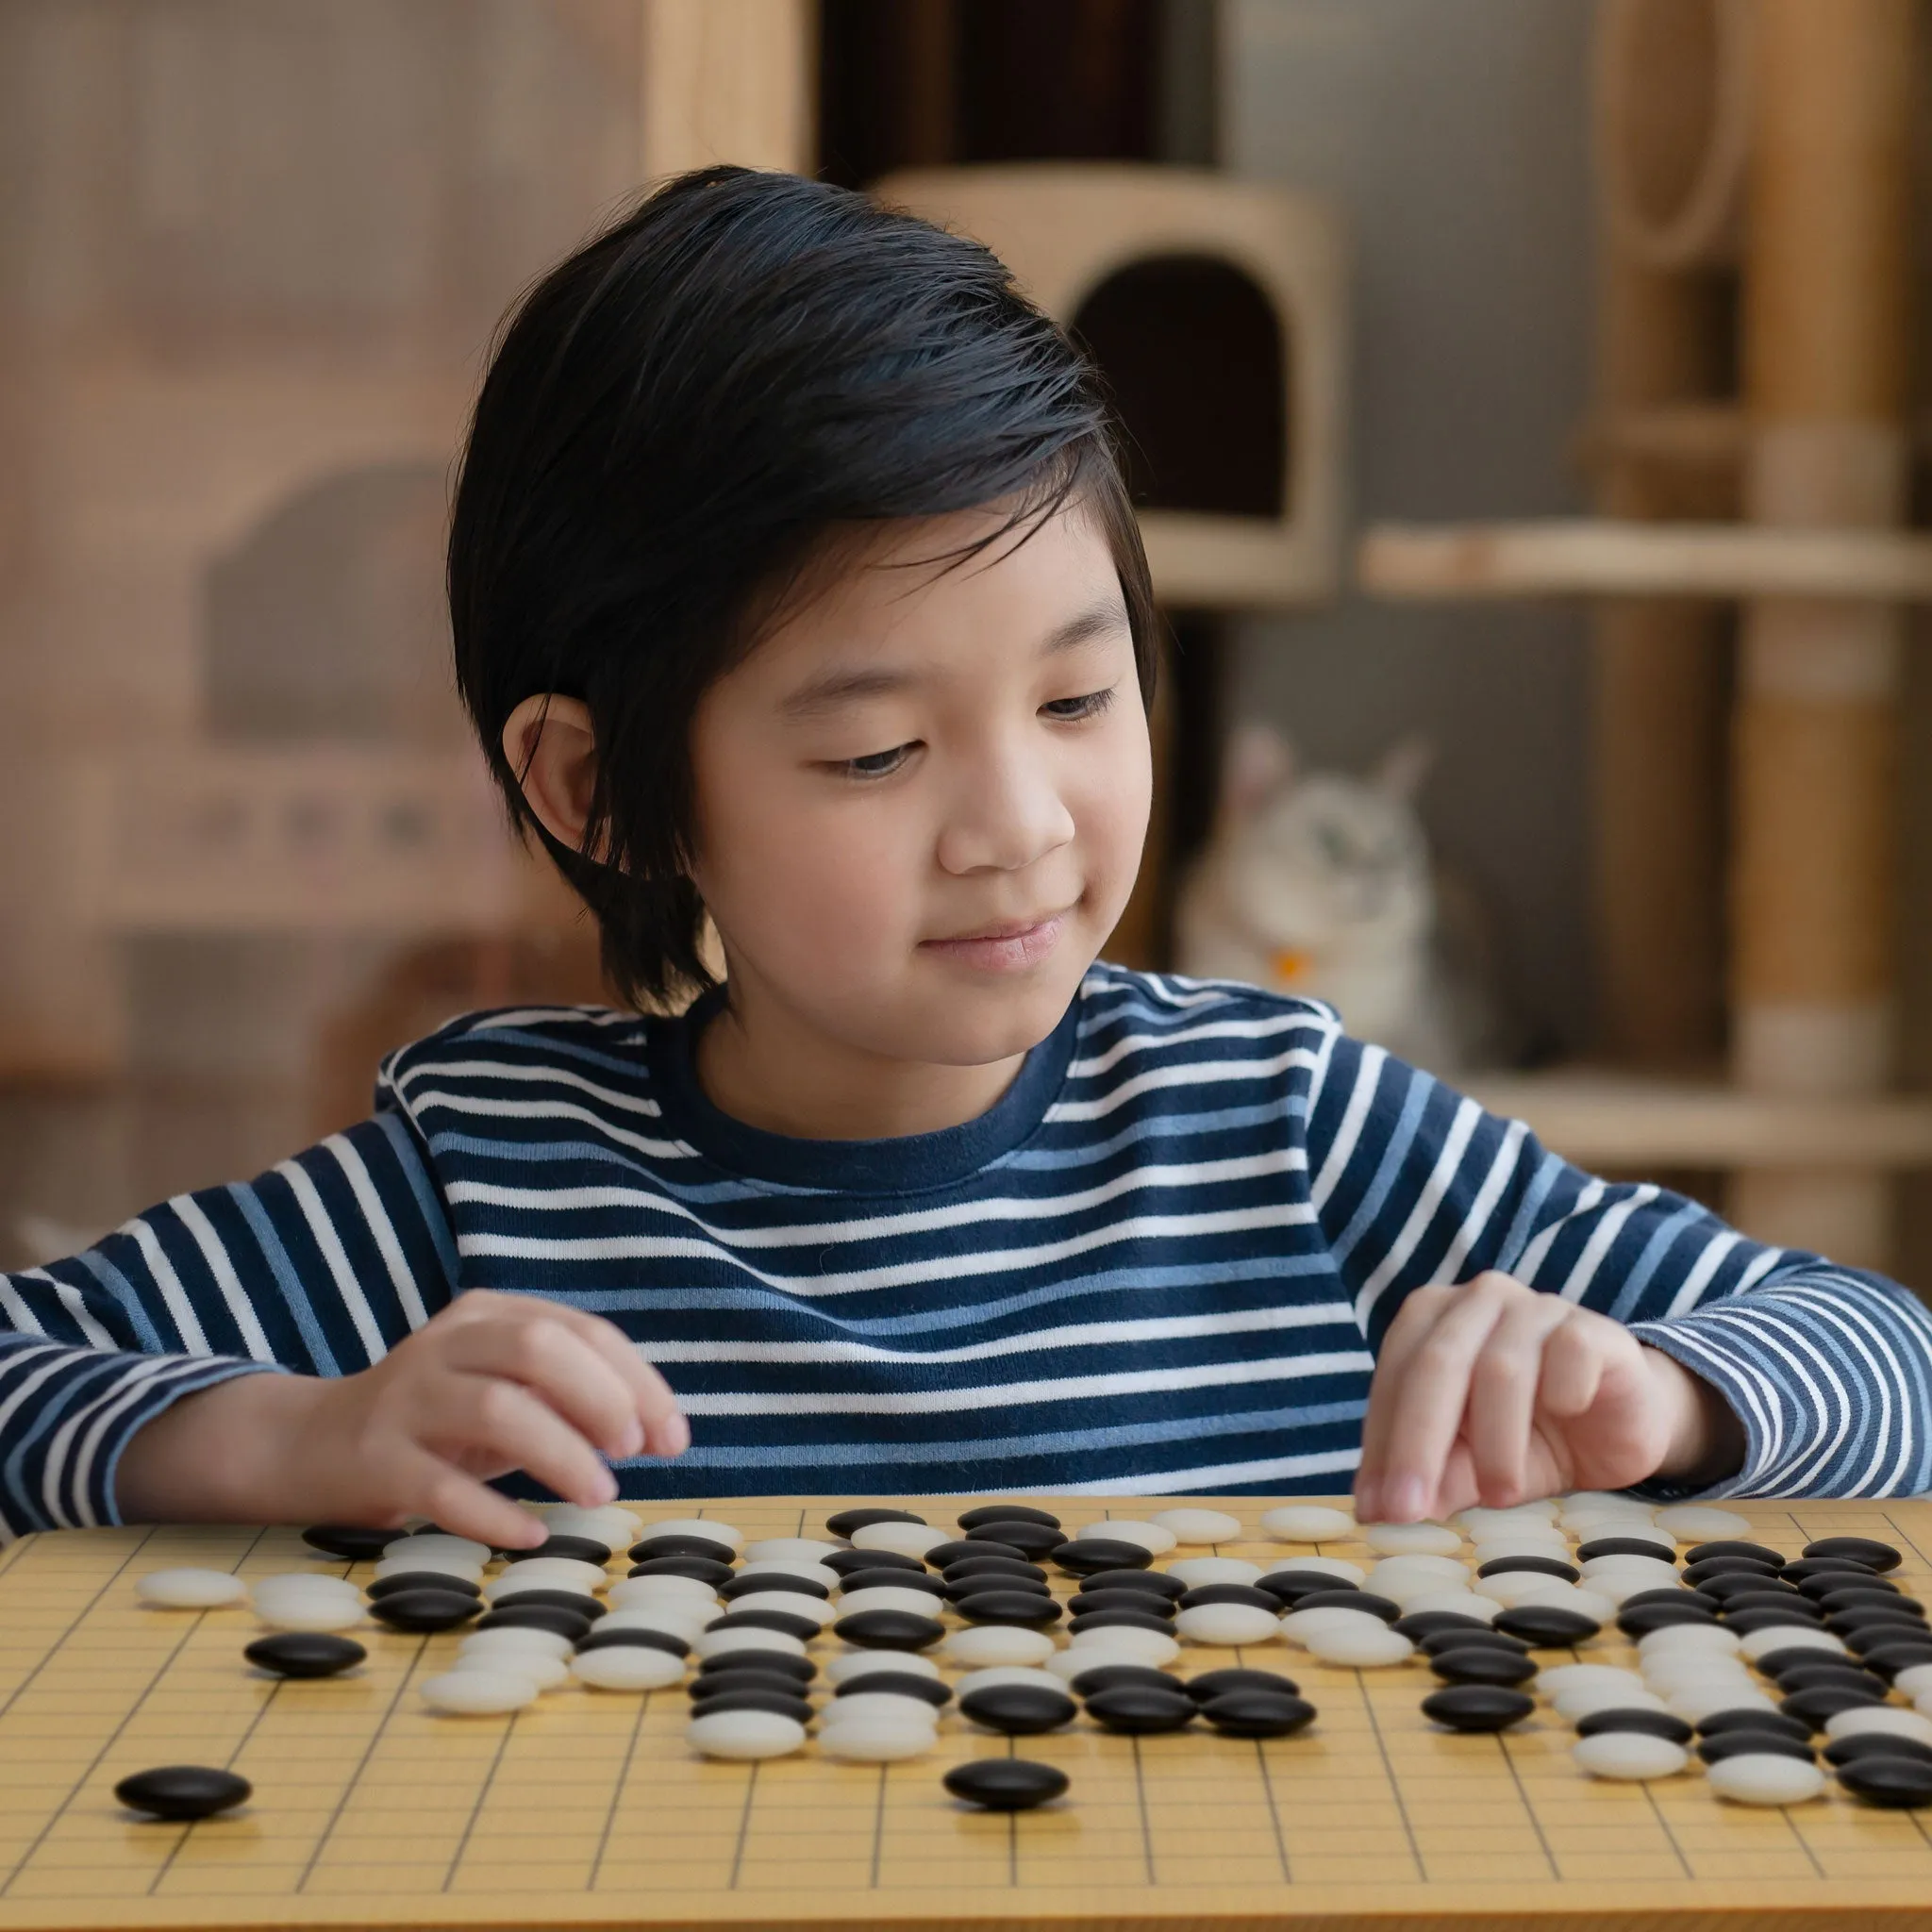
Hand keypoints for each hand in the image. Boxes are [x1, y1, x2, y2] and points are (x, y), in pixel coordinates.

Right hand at [115, 1290, 687, 1547]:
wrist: (313, 1444)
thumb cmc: (439, 1420)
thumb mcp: (504, 1392)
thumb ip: (569, 1396)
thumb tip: (657, 1428)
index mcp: (488, 1315)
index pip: (580, 1332)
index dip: (637, 1382)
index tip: (672, 1437)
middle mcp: (446, 1344)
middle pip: (537, 1348)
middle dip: (601, 1397)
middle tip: (632, 1451)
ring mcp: (407, 1399)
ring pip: (496, 1409)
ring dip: (560, 1452)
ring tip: (599, 1494)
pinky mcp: (376, 1459)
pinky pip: (440, 1487)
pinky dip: (494, 1513)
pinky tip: (531, 1534)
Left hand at [1350, 1272, 1743, 1522]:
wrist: (1620, 1427)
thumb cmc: (1529, 1437)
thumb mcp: (1473, 1465)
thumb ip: (1432, 1475)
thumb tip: (1380, 1510)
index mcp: (1431, 1318)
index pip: (1393, 1379)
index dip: (1381, 1446)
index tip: (1377, 1511)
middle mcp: (1478, 1300)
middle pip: (1436, 1365)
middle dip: (1417, 1444)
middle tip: (1407, 1511)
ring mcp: (1536, 1307)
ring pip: (1500, 1368)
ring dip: (1495, 1442)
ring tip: (1498, 1495)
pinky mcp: (1591, 1327)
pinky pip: (1569, 1354)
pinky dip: (1562, 1394)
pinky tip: (1566, 1417)